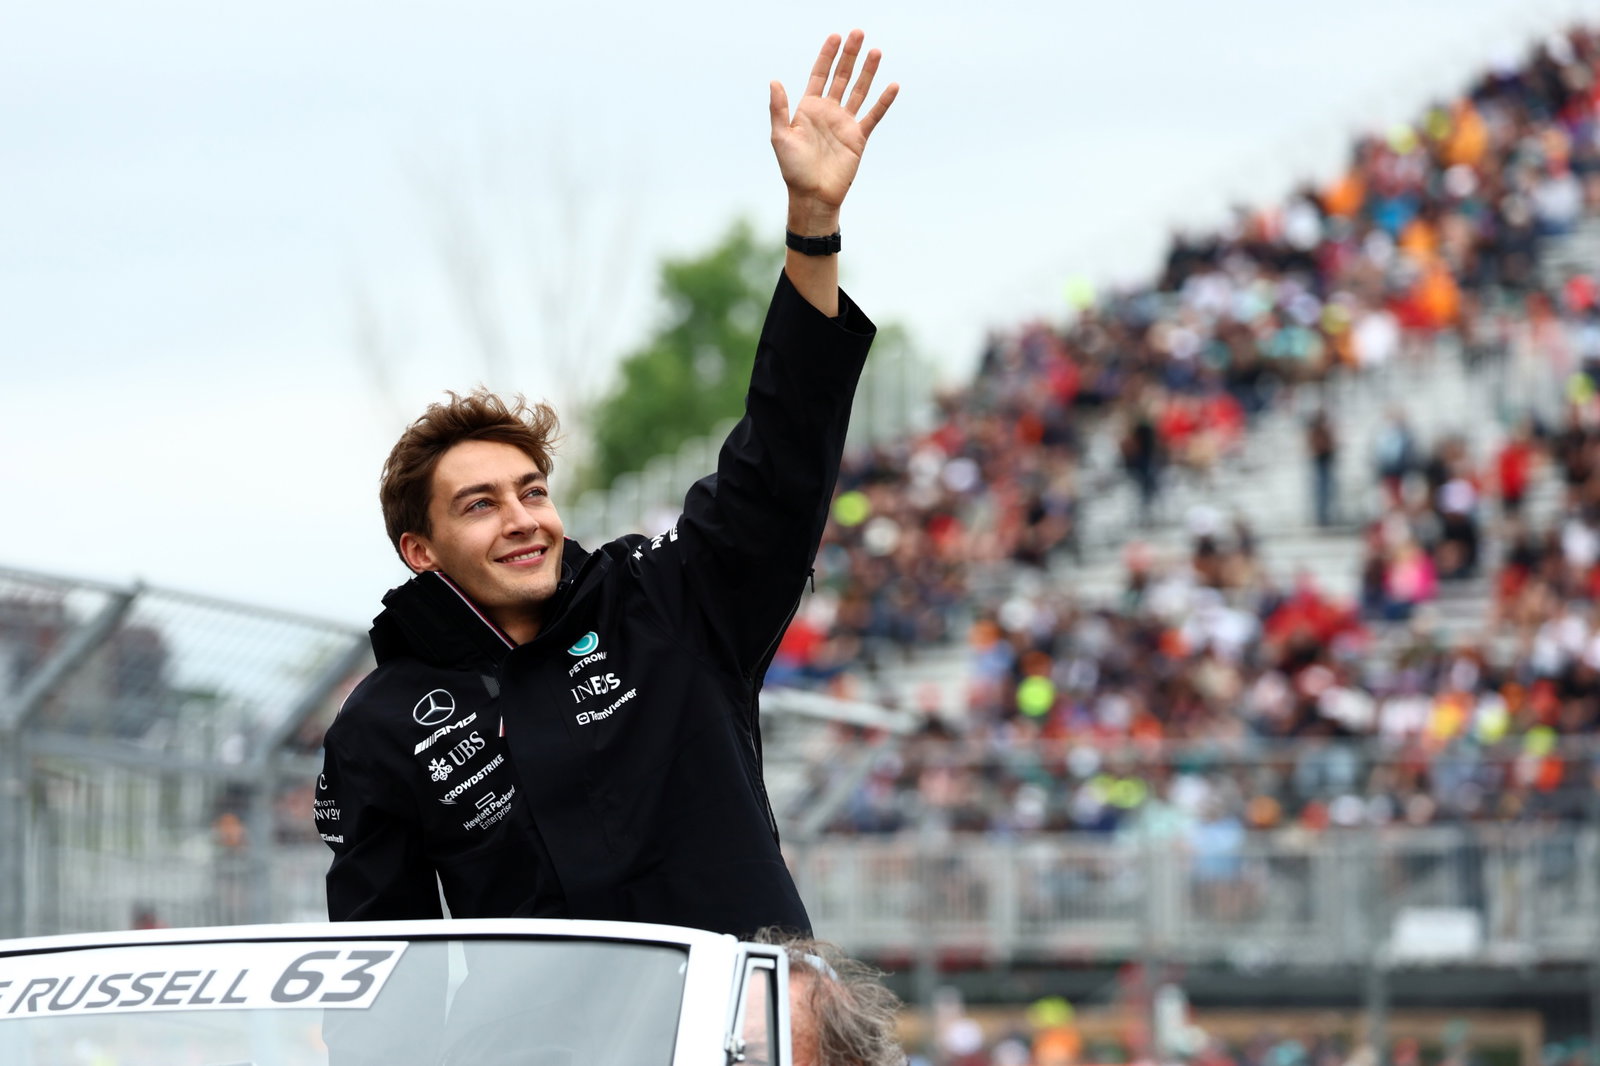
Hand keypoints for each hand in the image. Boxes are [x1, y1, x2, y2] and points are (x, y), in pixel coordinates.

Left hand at [770, 30, 898, 232]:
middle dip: (849, 55)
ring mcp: (845, 123)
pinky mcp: (858, 137)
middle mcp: (828, 112)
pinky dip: (883, 101)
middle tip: (858, 33)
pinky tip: (892, 85)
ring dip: (867, 71)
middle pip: (841, 77)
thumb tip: (774, 81)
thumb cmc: (793, 170)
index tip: (835, 36)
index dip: (827, 56)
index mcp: (808, 109)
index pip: (819, 75)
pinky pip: (873, 115)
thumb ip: (779, 109)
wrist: (813, 196)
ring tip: (875, 51)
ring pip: (858, 91)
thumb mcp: (781, 137)